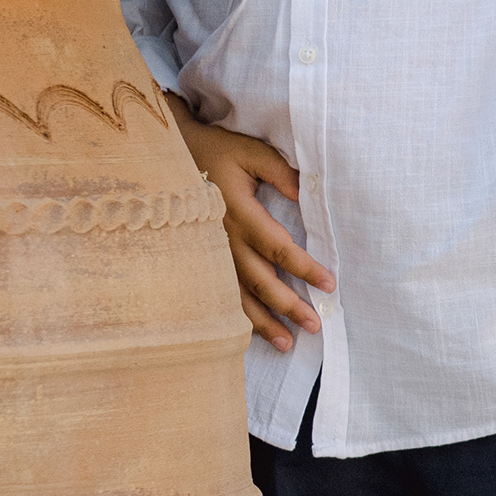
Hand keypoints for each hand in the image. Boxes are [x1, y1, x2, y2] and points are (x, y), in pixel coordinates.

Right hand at [175, 107, 331, 350]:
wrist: (167, 156)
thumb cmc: (217, 152)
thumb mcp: (250, 152)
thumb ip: (280, 171)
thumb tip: (307, 193)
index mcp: (238, 212)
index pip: (277, 246)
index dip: (303, 267)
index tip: (329, 284)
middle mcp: (222, 238)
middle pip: (259, 280)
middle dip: (287, 305)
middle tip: (315, 325)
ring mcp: (207, 253)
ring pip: (237, 295)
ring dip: (262, 321)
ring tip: (287, 344)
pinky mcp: (199, 260)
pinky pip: (218, 293)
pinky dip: (236, 316)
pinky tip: (252, 335)